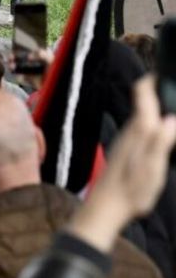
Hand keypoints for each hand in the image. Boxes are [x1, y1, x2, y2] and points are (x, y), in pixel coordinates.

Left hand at [67, 76, 175, 252]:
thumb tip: (172, 118)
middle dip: (159, 92)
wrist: (107, 206)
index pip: (142, 92)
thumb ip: (161, 142)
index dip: (153, 78)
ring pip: (144, 115)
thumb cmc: (131, 190)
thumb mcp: (152, 168)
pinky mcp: (127, 150)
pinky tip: (163, 132)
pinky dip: (154, 123)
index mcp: (139, 129)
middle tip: (174, 89)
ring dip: (157, 107)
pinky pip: (143, 129)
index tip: (166, 72)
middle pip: (145, 101)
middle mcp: (131, 129)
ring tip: (172, 108)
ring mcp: (128, 139)